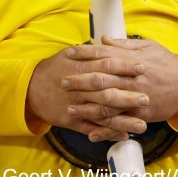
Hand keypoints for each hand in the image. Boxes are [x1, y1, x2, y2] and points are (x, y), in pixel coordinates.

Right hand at [26, 45, 148, 141]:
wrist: (30, 89)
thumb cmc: (52, 70)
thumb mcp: (67, 55)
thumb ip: (89, 50)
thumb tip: (109, 42)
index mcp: (78, 68)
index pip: (105, 65)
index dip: (124, 66)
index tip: (142, 67)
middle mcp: (78, 88)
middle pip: (106, 91)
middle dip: (127, 96)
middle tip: (147, 98)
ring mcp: (75, 106)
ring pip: (102, 114)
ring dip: (123, 120)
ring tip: (143, 125)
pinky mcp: (72, 121)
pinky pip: (92, 128)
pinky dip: (108, 133)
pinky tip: (124, 135)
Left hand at [63, 37, 177, 139]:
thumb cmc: (167, 63)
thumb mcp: (148, 46)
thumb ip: (124, 45)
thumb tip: (103, 39)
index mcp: (131, 60)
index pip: (102, 55)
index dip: (84, 54)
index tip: (68, 54)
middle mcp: (131, 79)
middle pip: (100, 80)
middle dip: (79, 81)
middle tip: (61, 81)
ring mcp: (135, 98)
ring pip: (107, 104)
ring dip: (87, 108)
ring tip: (69, 109)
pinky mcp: (141, 115)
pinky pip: (120, 123)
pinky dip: (105, 130)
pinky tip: (90, 133)